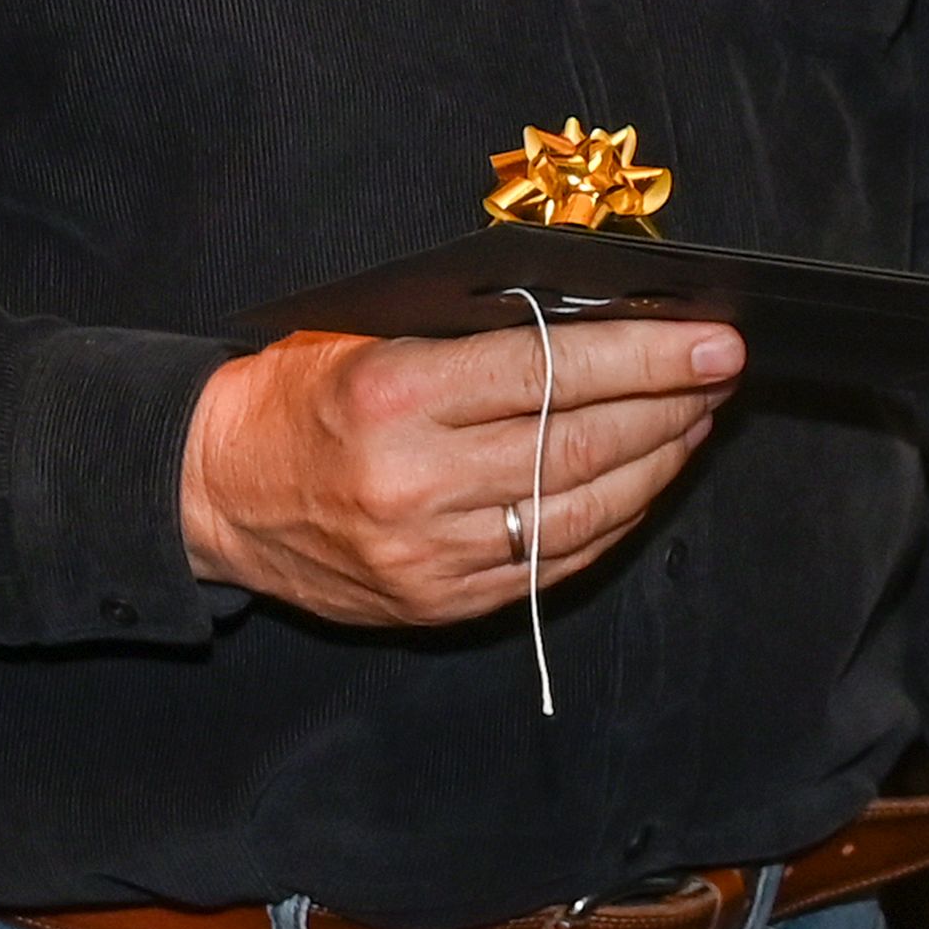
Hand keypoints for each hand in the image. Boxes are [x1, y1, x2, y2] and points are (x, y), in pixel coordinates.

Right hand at [176, 318, 740, 628]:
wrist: (208, 494)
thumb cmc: (288, 397)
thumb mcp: (362, 334)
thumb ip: (467, 337)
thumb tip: (599, 325)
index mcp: (393, 393)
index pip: (551, 371)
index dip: (646, 357)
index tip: (711, 341)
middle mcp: (414, 480)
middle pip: (578, 443)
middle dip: (670, 405)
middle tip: (719, 374)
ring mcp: (429, 555)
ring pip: (579, 514)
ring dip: (654, 466)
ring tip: (693, 423)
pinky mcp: (436, 603)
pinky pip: (551, 567)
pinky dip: (610, 524)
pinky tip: (641, 485)